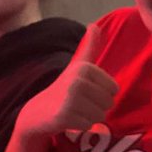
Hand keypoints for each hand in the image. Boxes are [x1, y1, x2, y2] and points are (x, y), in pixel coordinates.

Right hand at [16, 24, 116, 138]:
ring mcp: (71, 98)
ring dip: (89, 117)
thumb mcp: (78, 65)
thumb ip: (90, 47)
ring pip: (100, 116)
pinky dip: (81, 126)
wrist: (37, 112)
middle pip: (109, 103)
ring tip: (74, 111)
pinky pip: (89, 125)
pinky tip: (69, 119)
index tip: (86, 92)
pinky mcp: (66, 115)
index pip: (114, 89)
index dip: (102, 95)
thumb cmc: (64, 88)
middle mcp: (78, 80)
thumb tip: (94, 25)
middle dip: (97, 107)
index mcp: (85, 67)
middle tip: (79, 103)